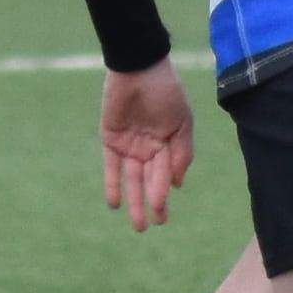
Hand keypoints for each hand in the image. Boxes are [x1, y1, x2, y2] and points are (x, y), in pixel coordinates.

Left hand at [98, 61, 196, 231]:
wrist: (139, 67)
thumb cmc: (166, 91)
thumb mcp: (181, 122)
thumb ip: (182, 153)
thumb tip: (177, 184)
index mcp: (169, 143)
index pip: (166, 174)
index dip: (163, 193)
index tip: (161, 212)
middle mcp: (150, 147)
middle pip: (149, 180)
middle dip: (151, 204)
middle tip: (151, 225)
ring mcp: (130, 143)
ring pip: (132, 178)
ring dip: (134, 200)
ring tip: (137, 224)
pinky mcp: (110, 137)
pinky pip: (111, 165)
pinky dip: (113, 184)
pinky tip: (115, 203)